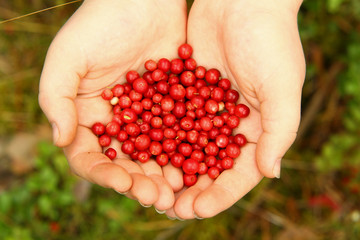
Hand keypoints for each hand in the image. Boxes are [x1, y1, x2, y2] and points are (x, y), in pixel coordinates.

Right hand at [39, 0, 186, 209]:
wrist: (144, 0)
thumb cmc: (100, 24)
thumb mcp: (69, 58)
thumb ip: (57, 99)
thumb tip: (61, 140)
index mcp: (87, 117)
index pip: (89, 157)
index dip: (104, 174)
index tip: (122, 183)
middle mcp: (117, 123)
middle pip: (125, 163)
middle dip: (139, 182)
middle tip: (157, 197)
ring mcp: (145, 117)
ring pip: (154, 155)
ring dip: (164, 174)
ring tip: (178, 188)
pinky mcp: (171, 108)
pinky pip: (178, 134)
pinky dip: (185, 151)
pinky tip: (197, 163)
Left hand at [165, 0, 305, 218]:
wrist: (241, 0)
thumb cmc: (269, 40)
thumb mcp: (282, 86)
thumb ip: (279, 132)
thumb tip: (271, 174)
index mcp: (257, 128)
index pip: (239, 173)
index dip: (219, 195)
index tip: (196, 211)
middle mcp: (230, 123)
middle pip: (208, 166)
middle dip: (190, 188)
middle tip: (168, 206)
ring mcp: (205, 108)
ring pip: (186, 146)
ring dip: (169, 168)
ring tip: (149, 186)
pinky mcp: (186, 91)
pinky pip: (170, 118)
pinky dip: (157, 135)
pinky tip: (139, 151)